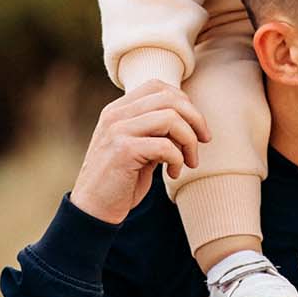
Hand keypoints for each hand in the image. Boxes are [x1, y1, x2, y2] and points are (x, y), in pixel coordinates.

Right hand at [68, 81, 211, 224]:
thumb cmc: (120, 182)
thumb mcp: (138, 149)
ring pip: (171, 118)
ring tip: (188, 162)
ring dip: (189, 141)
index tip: (196, 127)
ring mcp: (117, 130)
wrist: (93, 210)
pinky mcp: (123, 151)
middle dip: (195, 119)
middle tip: (204, 141)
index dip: (184, 102)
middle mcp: (115, 115)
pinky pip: (165, 145)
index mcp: (117, 110)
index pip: (158, 86)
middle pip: (169, 98)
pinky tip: (173, 173)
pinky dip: (178, 159)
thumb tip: (190, 121)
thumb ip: (156, 131)